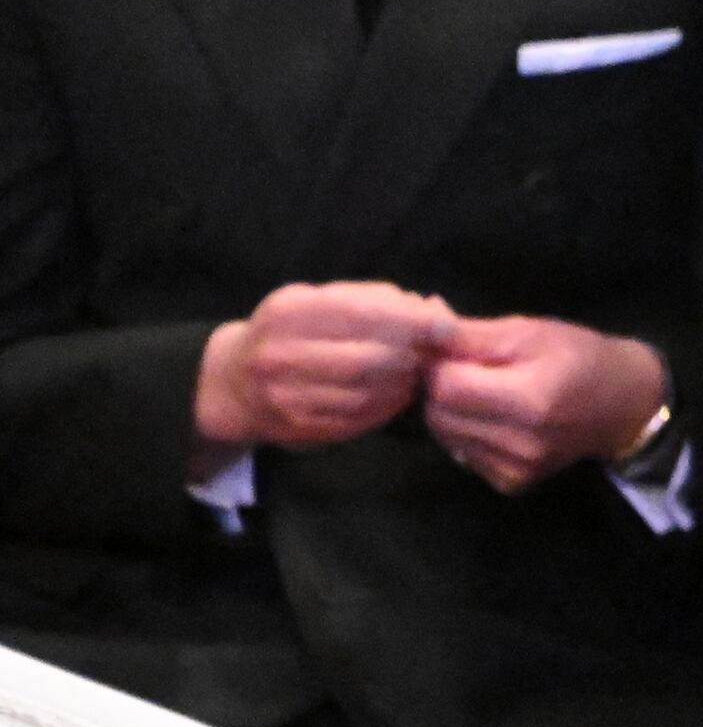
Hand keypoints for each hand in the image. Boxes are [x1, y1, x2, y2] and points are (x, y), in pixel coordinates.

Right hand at [194, 282, 454, 458]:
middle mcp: (281, 354)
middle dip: (413, 355)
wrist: (231, 384)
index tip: (447, 326)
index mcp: (289, 312)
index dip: (412, 321)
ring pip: (368, 391)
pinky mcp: (300, 428)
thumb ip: (374, 299)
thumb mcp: (318, 301)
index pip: (361, 313)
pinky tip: (398, 393)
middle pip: (369, 358)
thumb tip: (433, 308)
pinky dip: (390, 405)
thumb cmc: (289, 333)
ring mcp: (287, 396)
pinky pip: (360, 418)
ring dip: (406, 382)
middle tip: (435, 353)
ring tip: (416, 371)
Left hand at [420, 316, 669, 491]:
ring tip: (484, 393)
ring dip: (453, 411)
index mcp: (531, 400)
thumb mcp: (530, 331)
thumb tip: (424, 330)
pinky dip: (468, 434)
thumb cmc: (580, 357)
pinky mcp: (514, 482)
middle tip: (471, 370)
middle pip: (438, 414)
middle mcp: (522, 442)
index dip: (441, 364)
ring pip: (446, 436)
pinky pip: (464, 455)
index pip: (447, 386)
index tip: (457, 352)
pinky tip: (495, 419)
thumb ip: (472, 335)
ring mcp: (518, 468)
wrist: (625, 404)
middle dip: (443, 388)